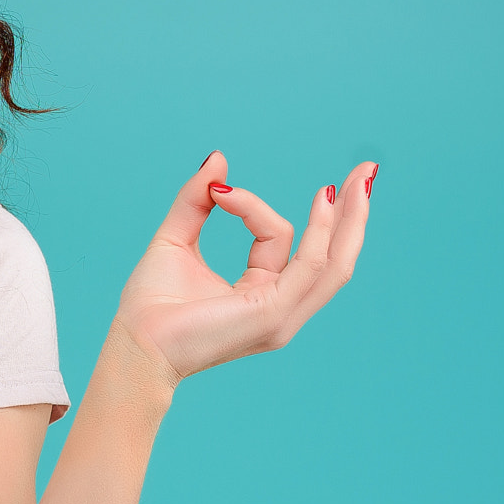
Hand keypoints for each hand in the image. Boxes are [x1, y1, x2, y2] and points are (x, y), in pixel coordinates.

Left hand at [114, 151, 375, 384]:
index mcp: (261, 293)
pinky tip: (324, 202)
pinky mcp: (273, 315)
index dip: (251, 207)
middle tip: (367, 171)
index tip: (215, 192)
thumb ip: (196, 200)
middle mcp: (279, 308)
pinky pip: (309, 268)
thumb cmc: (150, 304)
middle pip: (330, 256)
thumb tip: (217, 159)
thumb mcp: (175, 239)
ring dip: (351, 220)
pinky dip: (320, 235)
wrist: (136, 343)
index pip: (279, 238)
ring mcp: (281, 316)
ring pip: (333, 263)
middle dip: (351, 214)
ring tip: (360, 179)